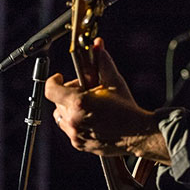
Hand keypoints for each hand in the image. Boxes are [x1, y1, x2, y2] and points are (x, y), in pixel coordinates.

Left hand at [44, 38, 170, 163]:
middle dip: (68, 94)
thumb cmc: (127, 108)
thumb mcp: (114, 82)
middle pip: (57, 102)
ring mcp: (76, 134)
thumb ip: (102, 62)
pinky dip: (76, 122)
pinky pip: (70, 130)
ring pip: (61, 116)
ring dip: (70, 109)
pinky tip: (93, 119)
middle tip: (85, 92)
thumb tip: (97, 44)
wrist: (139, 134)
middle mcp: (74, 120)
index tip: (59, 77)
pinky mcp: (79, 144)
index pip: (51, 89)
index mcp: (79, 103)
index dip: (54, 81)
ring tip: (89, 106)